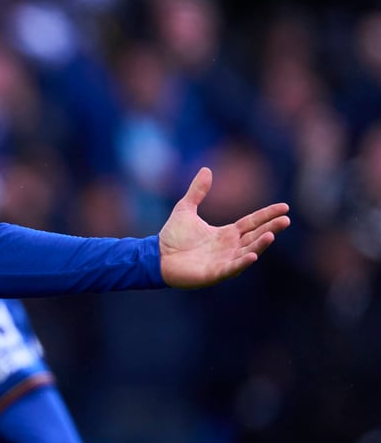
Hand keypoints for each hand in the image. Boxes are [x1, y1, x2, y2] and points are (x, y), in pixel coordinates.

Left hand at [159, 167, 289, 288]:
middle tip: (285, 220)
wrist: (156, 256)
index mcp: (226, 234)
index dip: (267, 215)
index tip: (284, 208)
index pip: (252, 223)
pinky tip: (253, 255)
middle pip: (254, 236)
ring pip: (247, 252)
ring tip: (271, 235)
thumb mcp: (185, 209)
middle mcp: (229, 247)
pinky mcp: (214, 273)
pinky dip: (242, 262)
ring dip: (260, 245)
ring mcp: (223, 261)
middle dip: (270, 228)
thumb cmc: (172, 237)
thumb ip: (197, 191)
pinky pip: (231, 268)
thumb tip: (206, 169)